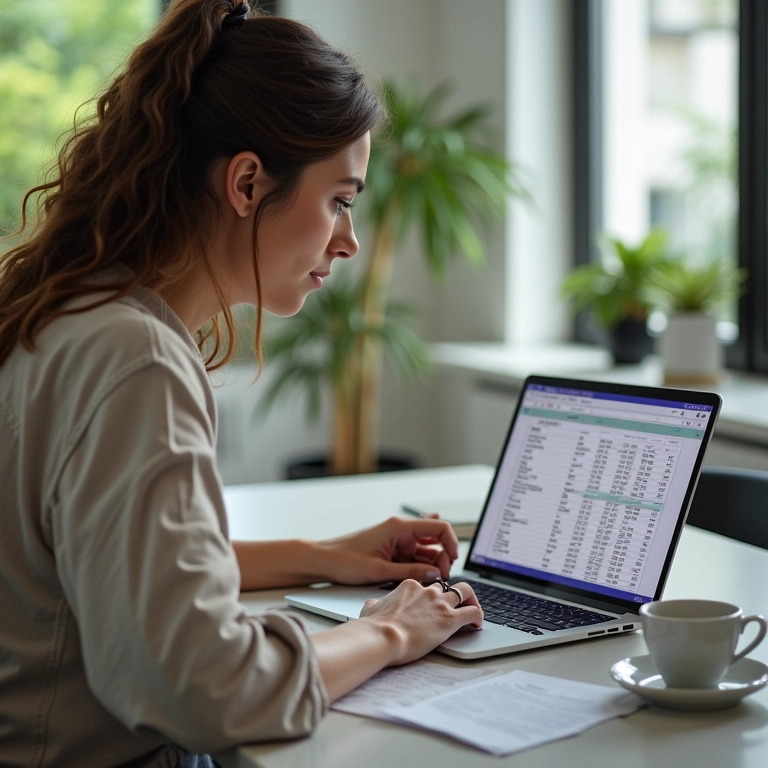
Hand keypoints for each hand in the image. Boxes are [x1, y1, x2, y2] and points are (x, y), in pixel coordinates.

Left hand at [317, 516, 458, 585]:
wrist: (323, 561)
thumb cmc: (345, 560)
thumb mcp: (380, 570)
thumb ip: (410, 573)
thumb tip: (435, 576)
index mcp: (400, 527)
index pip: (439, 526)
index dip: (451, 542)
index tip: (454, 560)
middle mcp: (401, 531)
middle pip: (435, 540)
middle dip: (442, 558)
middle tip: (440, 578)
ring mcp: (398, 542)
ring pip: (426, 552)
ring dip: (432, 565)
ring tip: (431, 583)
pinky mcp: (393, 553)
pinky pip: (415, 559)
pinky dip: (421, 568)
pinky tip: (422, 579)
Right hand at [359, 579, 483, 664]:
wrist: (384, 636)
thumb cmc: (375, 626)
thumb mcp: (370, 609)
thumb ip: (375, 604)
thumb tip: (373, 606)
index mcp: (408, 586)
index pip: (424, 586)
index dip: (429, 596)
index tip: (430, 606)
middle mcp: (426, 590)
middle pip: (446, 586)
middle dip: (452, 594)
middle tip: (455, 605)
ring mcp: (439, 603)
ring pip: (464, 591)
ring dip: (471, 600)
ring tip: (473, 611)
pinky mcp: (450, 618)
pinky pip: (473, 611)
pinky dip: (478, 615)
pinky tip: (477, 624)